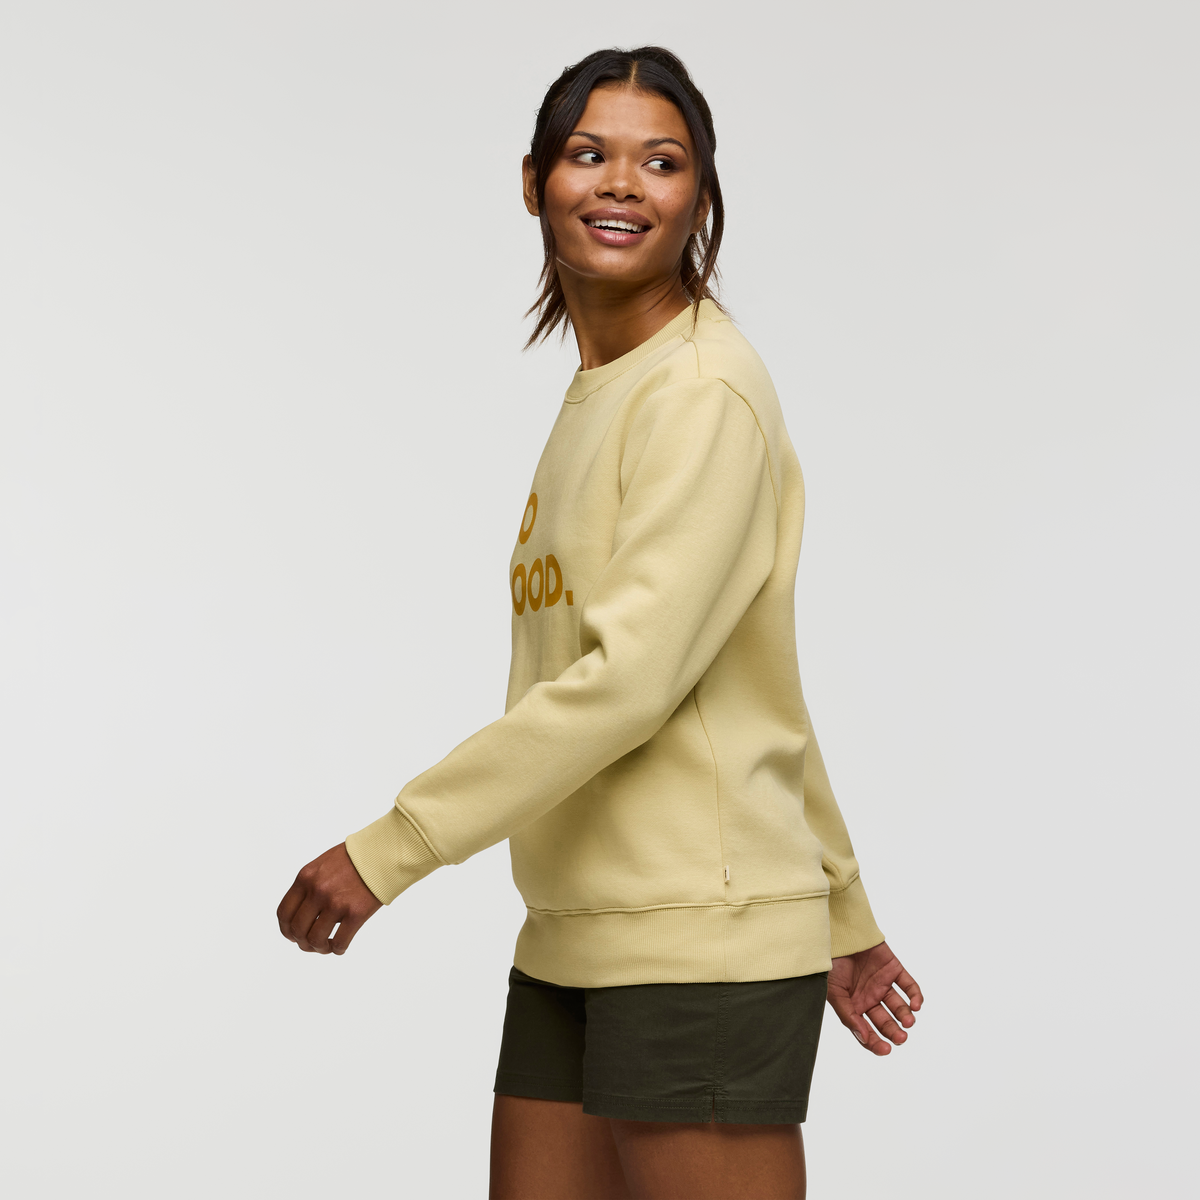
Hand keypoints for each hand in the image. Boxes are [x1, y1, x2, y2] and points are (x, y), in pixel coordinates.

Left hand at [276, 842, 381, 954]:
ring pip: (316, 940)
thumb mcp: (322, 865)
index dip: (286, 930)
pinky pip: (340, 942)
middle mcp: (317, 891)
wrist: (382, 852)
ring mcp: (336, 902)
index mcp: (306, 878)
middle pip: (298, 930)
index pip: (284, 913)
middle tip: (312, 944)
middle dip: (302, 942)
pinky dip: (338, 949)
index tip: (294, 936)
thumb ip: (310, 886)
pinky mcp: (356, 912)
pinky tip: (340, 946)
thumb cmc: (354, 858)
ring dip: (319, 948)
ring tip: (327, 946)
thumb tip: (303, 914)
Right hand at [826, 941, 922, 1055]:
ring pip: (899, 1006)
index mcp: (854, 1006)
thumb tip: (864, 1038)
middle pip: (886, 1022)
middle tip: (900, 1038)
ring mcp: (883, 984)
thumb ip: (849, 1016)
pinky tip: (916, 1005)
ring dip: (906, 1016)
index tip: (885, 1049)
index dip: (876, 1042)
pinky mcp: (894, 970)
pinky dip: (915, 996)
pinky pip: (909, 986)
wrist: (839, 935)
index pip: (868, 1031)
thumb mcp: (834, 993)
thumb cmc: (831, 963)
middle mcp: (870, 997)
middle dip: (894, 1032)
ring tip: (908, 1021)